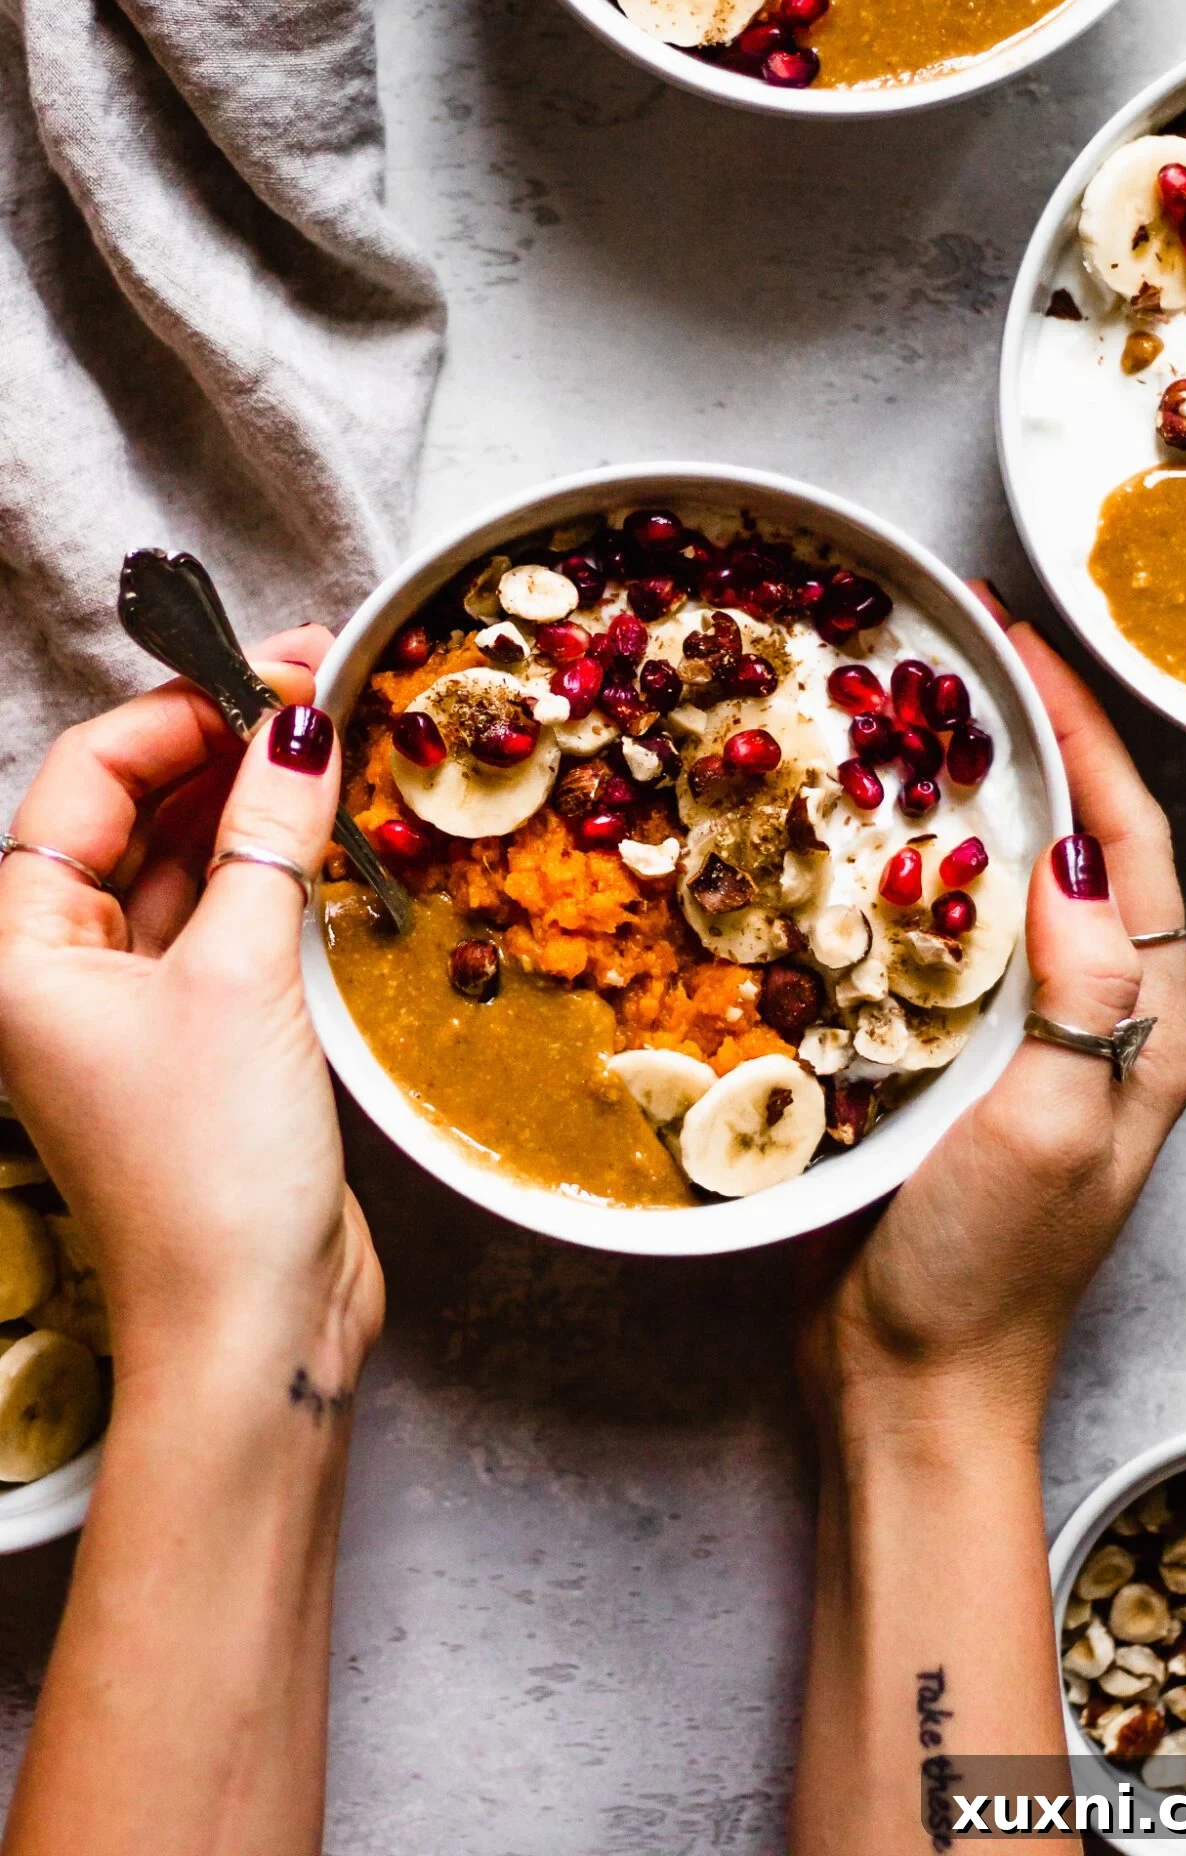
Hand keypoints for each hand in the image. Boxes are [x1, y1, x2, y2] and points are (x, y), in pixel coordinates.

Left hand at [0, 626, 383, 1400]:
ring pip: (185, 867)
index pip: (86, 779)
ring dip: (254, 809)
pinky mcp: (200, 1040)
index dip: (177, 713)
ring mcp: (133, 1007)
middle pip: (133, 815)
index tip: (273, 676)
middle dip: (222, 748)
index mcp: (23, 950)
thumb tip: (300, 725)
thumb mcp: (239, 978)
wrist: (250, 1330)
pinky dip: (273, 876)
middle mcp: (63, 971)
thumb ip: (267, 840)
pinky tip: (329, 835)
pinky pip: (226, 924)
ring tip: (335, 748)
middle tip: (320, 693)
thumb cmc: (210, 1171)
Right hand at [801, 594, 1185, 1439]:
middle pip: (1079, 847)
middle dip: (1033, 742)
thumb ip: (1084, 996)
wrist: (910, 1383)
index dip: (1086, 736)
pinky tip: (858, 842)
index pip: (1130, 846)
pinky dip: (909, 875)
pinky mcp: (952, 1063)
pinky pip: (940, 941)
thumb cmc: (986, 1275)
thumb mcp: (1053, 1133)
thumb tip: (1066, 859)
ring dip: (970, 797)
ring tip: (909, 723)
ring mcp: (1024, 1041)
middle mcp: (1099, 1022)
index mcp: (1149, 1029)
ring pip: (1007, 885)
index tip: (1019, 649)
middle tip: (959, 659)